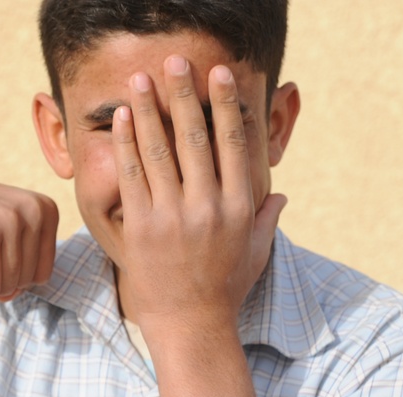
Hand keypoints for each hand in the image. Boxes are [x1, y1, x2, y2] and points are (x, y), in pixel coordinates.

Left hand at [112, 56, 286, 337]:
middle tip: (175, 63)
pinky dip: (126, 144)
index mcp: (240, 207)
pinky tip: (122, 120)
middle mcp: (208, 207)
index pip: (233, 144)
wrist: (188, 326)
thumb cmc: (224, 289)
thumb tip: (281, 196)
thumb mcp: (256, 253)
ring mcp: (173, 217)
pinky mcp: (141, 227)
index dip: (225, 106)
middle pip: (195, 138)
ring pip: (159, 151)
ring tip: (139, 81)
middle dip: (184, 95)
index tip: (219, 76)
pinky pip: (132, 176)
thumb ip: (266, 219)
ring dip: (148, 110)